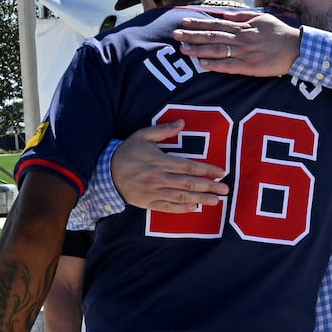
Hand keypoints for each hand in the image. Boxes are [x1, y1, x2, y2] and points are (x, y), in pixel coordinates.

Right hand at [112, 120, 229, 212]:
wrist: (106, 172)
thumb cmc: (127, 152)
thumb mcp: (142, 135)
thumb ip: (163, 130)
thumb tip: (181, 122)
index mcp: (161, 161)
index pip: (189, 167)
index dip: (207, 170)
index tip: (221, 173)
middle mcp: (160, 178)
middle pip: (189, 183)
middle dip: (209, 187)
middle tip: (225, 190)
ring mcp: (154, 192)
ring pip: (181, 196)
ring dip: (200, 199)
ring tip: (215, 201)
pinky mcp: (148, 202)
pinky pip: (167, 207)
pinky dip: (181, 208)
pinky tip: (193, 208)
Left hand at [174, 10, 302, 75]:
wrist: (296, 48)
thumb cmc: (279, 33)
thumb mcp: (261, 18)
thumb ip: (241, 17)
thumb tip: (224, 14)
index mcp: (242, 27)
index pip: (215, 23)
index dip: (198, 23)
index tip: (182, 21)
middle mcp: (241, 38)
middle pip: (212, 35)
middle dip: (192, 35)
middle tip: (174, 34)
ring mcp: (244, 53)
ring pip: (217, 49)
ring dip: (199, 49)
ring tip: (183, 49)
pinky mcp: (250, 67)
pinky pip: (229, 66)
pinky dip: (215, 65)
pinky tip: (202, 64)